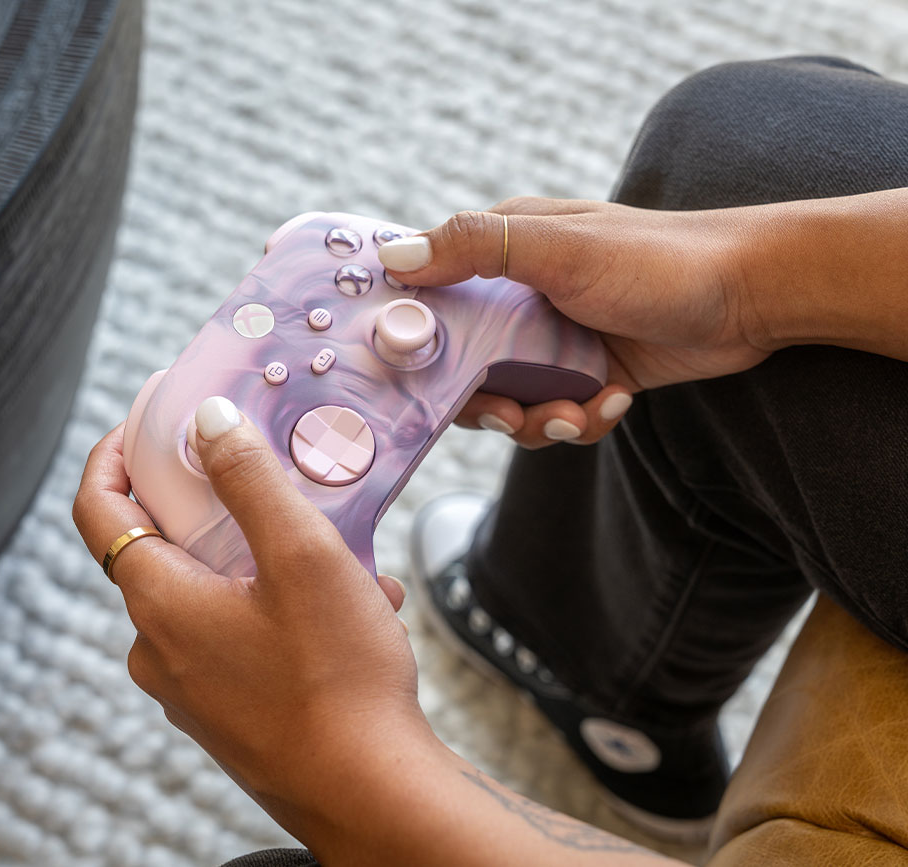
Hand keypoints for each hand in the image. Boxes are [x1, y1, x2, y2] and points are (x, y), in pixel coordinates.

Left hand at [72, 404, 433, 838]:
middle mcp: (161, 649)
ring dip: (272, 561)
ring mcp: (192, 688)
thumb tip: (208, 420)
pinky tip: (357, 611)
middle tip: (276, 481)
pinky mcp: (227, 711)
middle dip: (223, 506)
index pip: (99, 509)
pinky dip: (285, 609)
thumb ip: (250, 478)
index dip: (115, 453)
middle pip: (166, 547)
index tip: (150, 418)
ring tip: (350, 561)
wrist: (371, 794)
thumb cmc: (337, 677)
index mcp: (160, 603)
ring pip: (217, 592)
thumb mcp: (301, 555)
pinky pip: (241, 635)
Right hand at [379, 198, 768, 445]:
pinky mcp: (587, 373)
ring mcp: (554, 339)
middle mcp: (520, 296)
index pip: (429, 296)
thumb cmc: (658, 258)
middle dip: (485, 402)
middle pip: (462, 366)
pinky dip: (580, 421)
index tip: (415, 376)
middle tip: (512, 414)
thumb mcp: (560, 248)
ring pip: (510, 401)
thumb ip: (476, 248)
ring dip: (539, 421)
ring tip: (578, 412)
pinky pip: (558, 415)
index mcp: (502, 252)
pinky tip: (614, 404)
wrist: (753, 295)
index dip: (413, 339)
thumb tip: (393, 259)